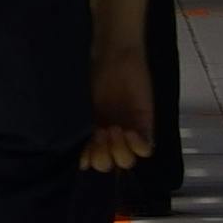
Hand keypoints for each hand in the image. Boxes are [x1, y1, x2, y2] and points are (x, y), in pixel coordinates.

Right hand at [79, 42, 153, 172]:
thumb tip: (76, 156)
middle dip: (103, 155)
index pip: (90, 162)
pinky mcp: (145, 125)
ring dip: (119, 150)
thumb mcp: (80, 103)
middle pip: (107, 166)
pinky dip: (138, 146)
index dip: (88, 160)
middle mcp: (108, 137)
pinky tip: (130, 131)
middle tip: (102, 133)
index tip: (86, 147)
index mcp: (90, 133)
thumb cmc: (93, 74)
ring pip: (126, 161)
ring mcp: (128, 133)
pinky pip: (146, 149)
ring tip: (116, 129)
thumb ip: (78, 127)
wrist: (115, 56)